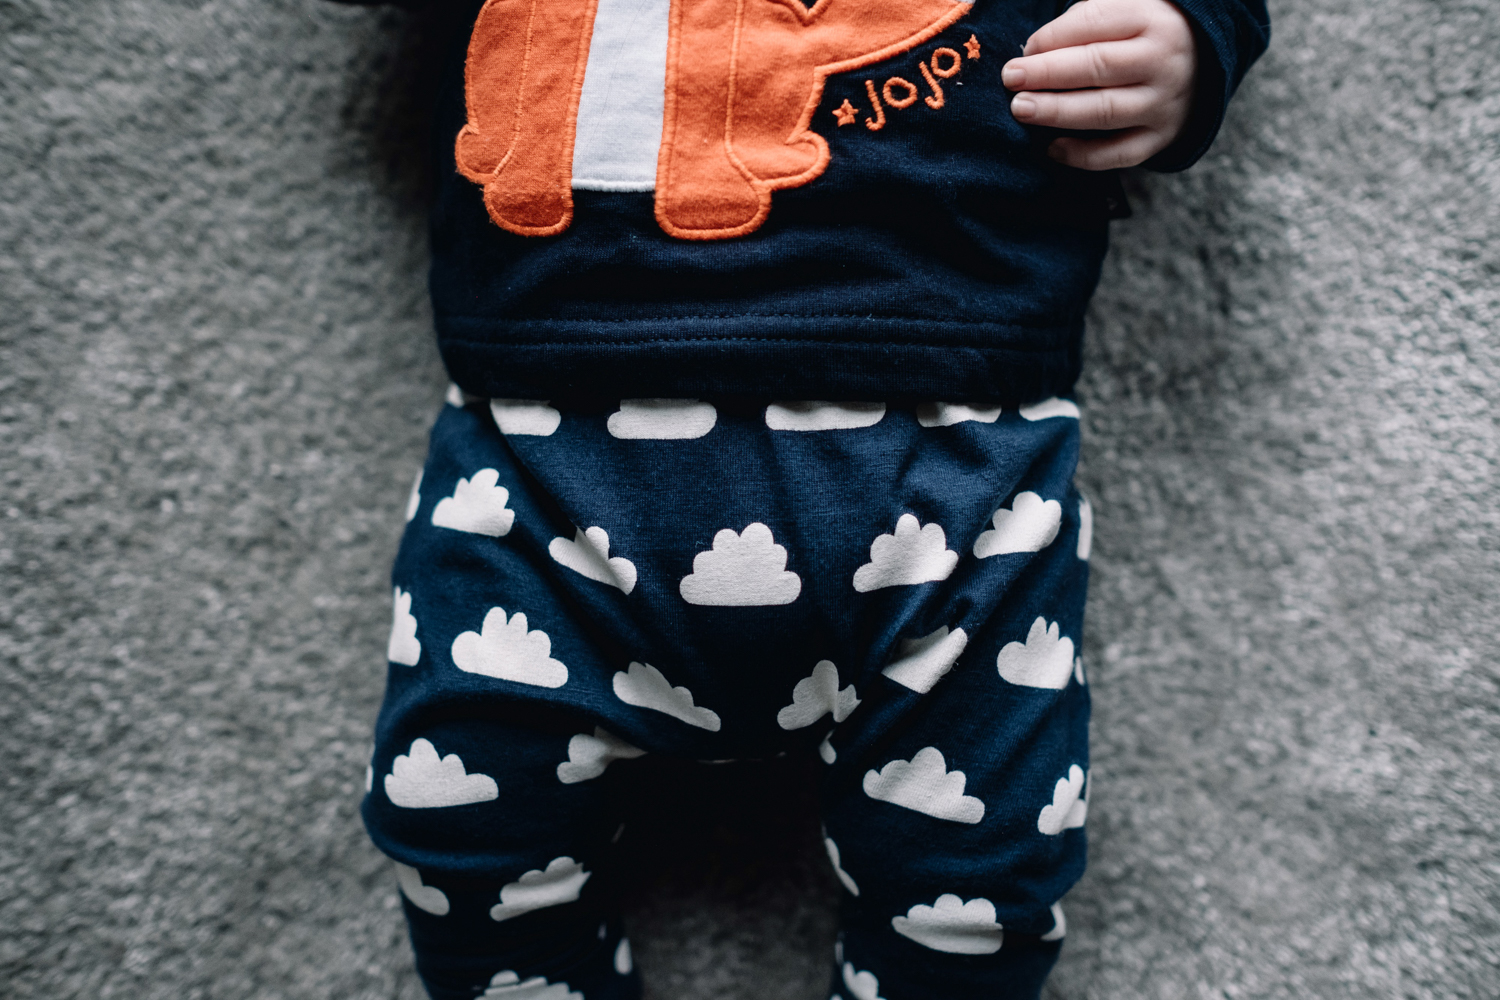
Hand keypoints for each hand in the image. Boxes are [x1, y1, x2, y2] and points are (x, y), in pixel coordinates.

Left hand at [1002, 0, 1197, 169]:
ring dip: (1058, 112)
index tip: (1023, 51)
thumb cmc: (1143, 31)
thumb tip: (1033, 52)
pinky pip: (1120, 153)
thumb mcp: (1126, 7)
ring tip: (1021, 109)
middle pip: (1098, 67)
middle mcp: (1162, 61)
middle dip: (1048, 73)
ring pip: (1105, 111)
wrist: (1204, 60)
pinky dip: (1084, 155)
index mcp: (1151, 18)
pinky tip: (1052, 148)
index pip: (1095, 22)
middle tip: (1011, 80)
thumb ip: (1083, 21)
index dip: (1054, 37)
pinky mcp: (1162, 137)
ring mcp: (1164, 102)